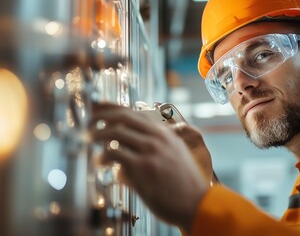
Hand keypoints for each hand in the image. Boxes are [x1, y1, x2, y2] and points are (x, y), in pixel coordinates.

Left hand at [91, 104, 208, 231]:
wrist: (197, 204)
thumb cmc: (184, 187)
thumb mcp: (174, 161)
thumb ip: (151, 158)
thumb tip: (120, 169)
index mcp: (166, 134)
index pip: (135, 113)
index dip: (112, 108)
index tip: (98, 108)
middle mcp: (158, 138)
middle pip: (122, 116)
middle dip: (101, 116)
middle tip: (88, 121)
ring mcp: (150, 151)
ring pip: (115, 132)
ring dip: (97, 135)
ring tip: (89, 141)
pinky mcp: (142, 167)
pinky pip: (114, 153)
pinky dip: (103, 157)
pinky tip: (100, 163)